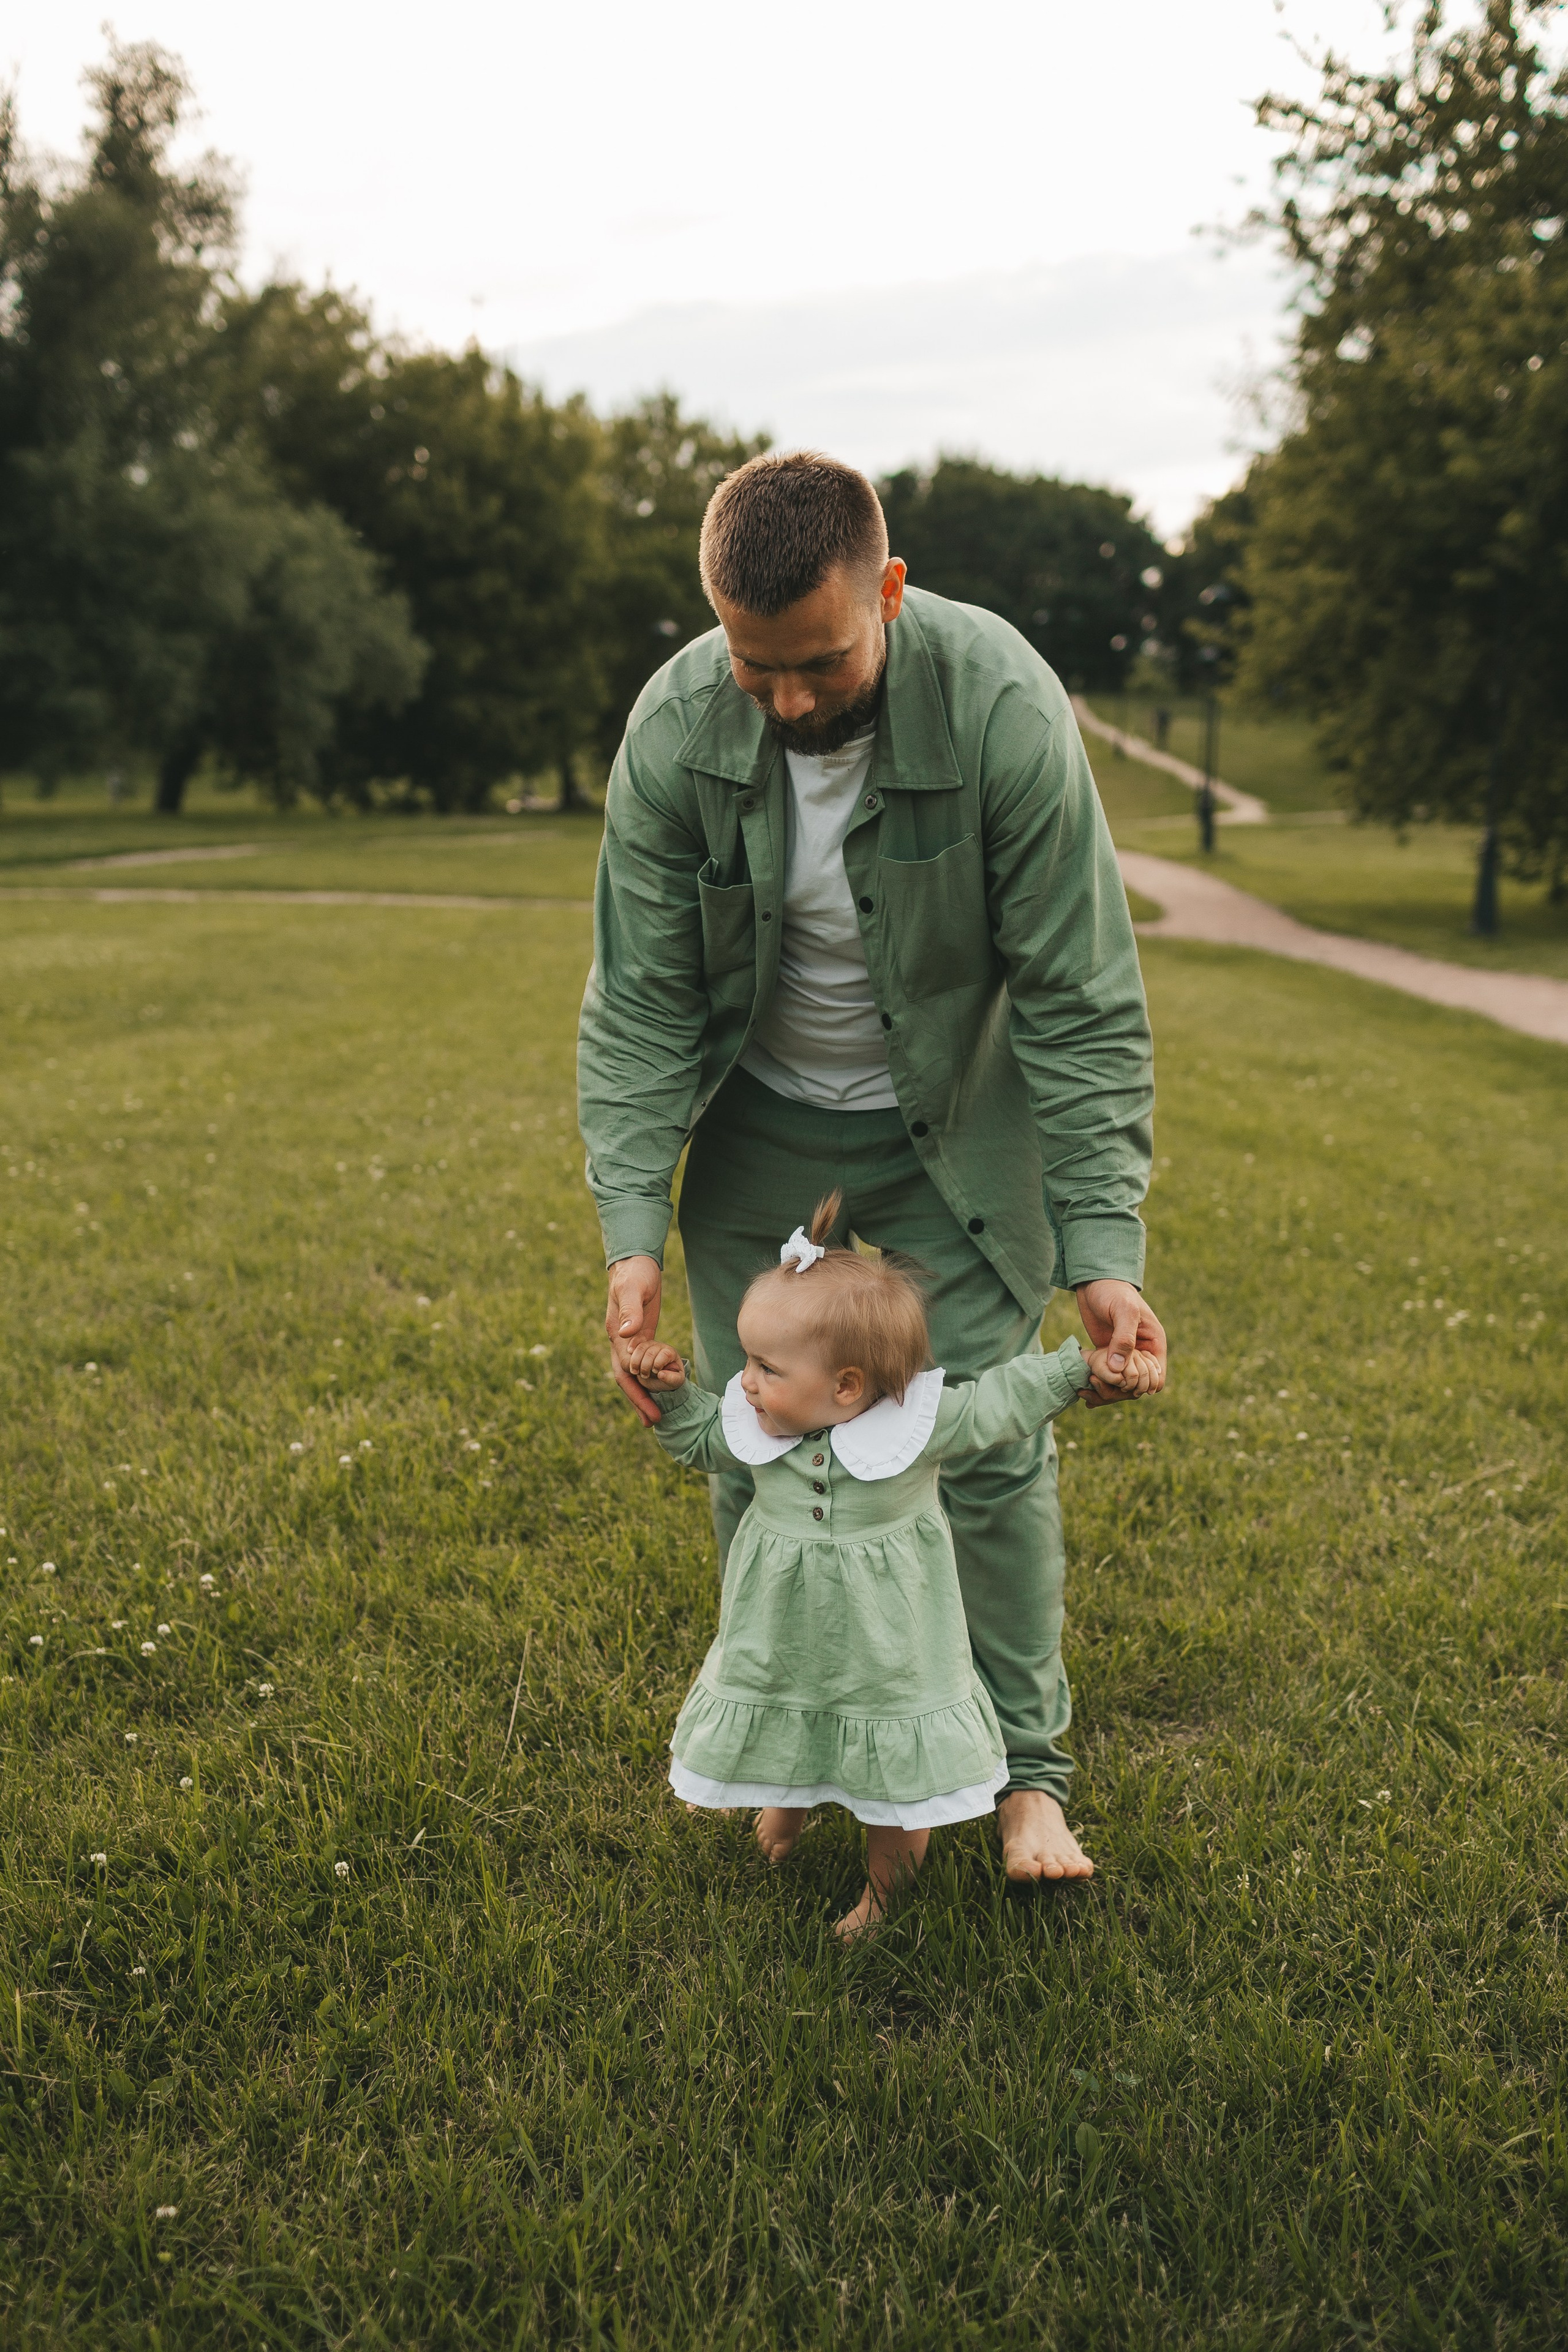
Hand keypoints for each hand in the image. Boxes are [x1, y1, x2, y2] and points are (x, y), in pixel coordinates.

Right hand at [606, 1255, 663, 1425]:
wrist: (635, 1262)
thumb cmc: (634, 1273)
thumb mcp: (633, 1288)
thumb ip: (630, 1309)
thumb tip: (628, 1334)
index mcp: (616, 1333)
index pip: (625, 1369)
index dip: (636, 1390)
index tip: (649, 1409)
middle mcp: (620, 1341)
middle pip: (626, 1378)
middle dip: (637, 1400)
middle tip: (652, 1422)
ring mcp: (629, 1340)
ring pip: (634, 1373)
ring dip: (643, 1393)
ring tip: (654, 1416)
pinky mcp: (640, 1336)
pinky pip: (643, 1362)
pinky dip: (649, 1377)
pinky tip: (659, 1388)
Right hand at [626, 1341, 685, 1391]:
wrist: (659, 1377)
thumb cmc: (668, 1378)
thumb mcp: (675, 1382)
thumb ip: (672, 1379)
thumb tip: (661, 1374)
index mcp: (670, 1353)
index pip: (665, 1354)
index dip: (658, 1364)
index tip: (655, 1371)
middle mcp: (660, 1346)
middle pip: (651, 1352)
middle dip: (645, 1366)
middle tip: (645, 1376)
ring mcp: (649, 1345)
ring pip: (640, 1348)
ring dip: (636, 1362)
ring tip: (636, 1372)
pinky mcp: (639, 1346)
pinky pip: (634, 1344)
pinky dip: (631, 1351)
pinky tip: (630, 1360)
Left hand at [1075, 1279, 1166, 1409]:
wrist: (1094, 1282)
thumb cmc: (1114, 1291)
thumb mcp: (1124, 1311)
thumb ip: (1124, 1338)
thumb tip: (1118, 1369)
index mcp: (1154, 1345)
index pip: (1156, 1380)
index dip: (1141, 1385)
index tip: (1120, 1378)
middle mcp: (1142, 1354)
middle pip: (1137, 1388)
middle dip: (1119, 1391)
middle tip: (1096, 1382)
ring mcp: (1124, 1357)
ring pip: (1121, 1387)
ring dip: (1106, 1391)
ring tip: (1087, 1388)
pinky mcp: (1107, 1357)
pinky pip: (1108, 1379)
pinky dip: (1097, 1387)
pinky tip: (1083, 1389)